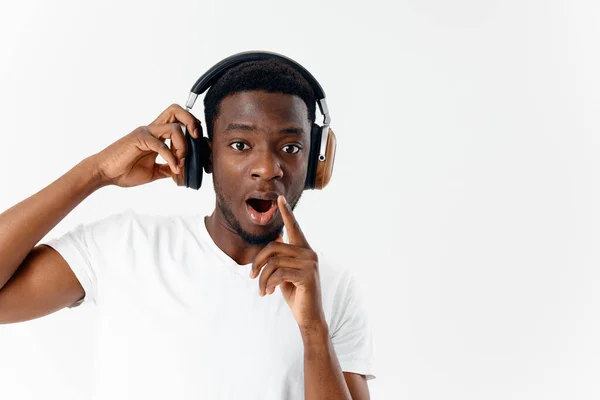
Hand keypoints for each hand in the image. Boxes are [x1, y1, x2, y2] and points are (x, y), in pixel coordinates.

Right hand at [92, 104, 200, 186]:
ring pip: (174, 127)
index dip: (194, 133)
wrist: (104, 173)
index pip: (180, 122)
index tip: (202, 151)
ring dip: (184, 146)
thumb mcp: (154, 172)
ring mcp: (146, 133)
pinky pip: (160, 144)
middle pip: (176, 111)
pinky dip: (171, 157)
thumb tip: (183, 172)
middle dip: (192, 122)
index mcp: (157, 135)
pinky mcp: (139, 139)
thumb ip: (168, 168)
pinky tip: (175, 169)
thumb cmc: (125, 170)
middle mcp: (153, 130)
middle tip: (197, 140)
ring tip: (181, 163)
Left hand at [250, 196, 325, 329]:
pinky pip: (279, 274)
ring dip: (262, 278)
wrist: (308, 316)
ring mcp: (310, 264)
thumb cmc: (296, 294)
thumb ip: (281, 258)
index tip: (280, 198)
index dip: (287, 213)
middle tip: (252, 276)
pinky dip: (268, 284)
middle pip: (274, 247)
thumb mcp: (285, 273)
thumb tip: (274, 242)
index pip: (294, 227)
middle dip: (258, 262)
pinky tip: (269, 293)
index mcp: (304, 250)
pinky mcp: (307, 276)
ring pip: (274, 262)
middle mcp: (309, 253)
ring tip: (262, 290)